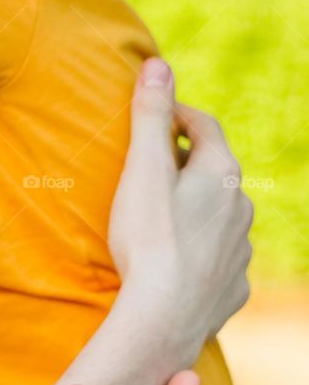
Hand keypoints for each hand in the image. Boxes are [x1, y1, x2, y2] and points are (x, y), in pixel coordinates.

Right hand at [109, 57, 252, 354]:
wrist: (163, 320)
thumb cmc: (149, 238)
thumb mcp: (142, 168)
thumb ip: (151, 115)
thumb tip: (158, 64)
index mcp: (221, 173)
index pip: (204, 124)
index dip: (175, 114)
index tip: (150, 115)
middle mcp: (242, 207)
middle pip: (213, 168)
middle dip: (183, 159)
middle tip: (146, 163)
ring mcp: (241, 250)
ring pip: (219, 212)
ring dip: (194, 203)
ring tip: (158, 210)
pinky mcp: (233, 286)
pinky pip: (218, 253)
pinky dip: (199, 244)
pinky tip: (176, 254)